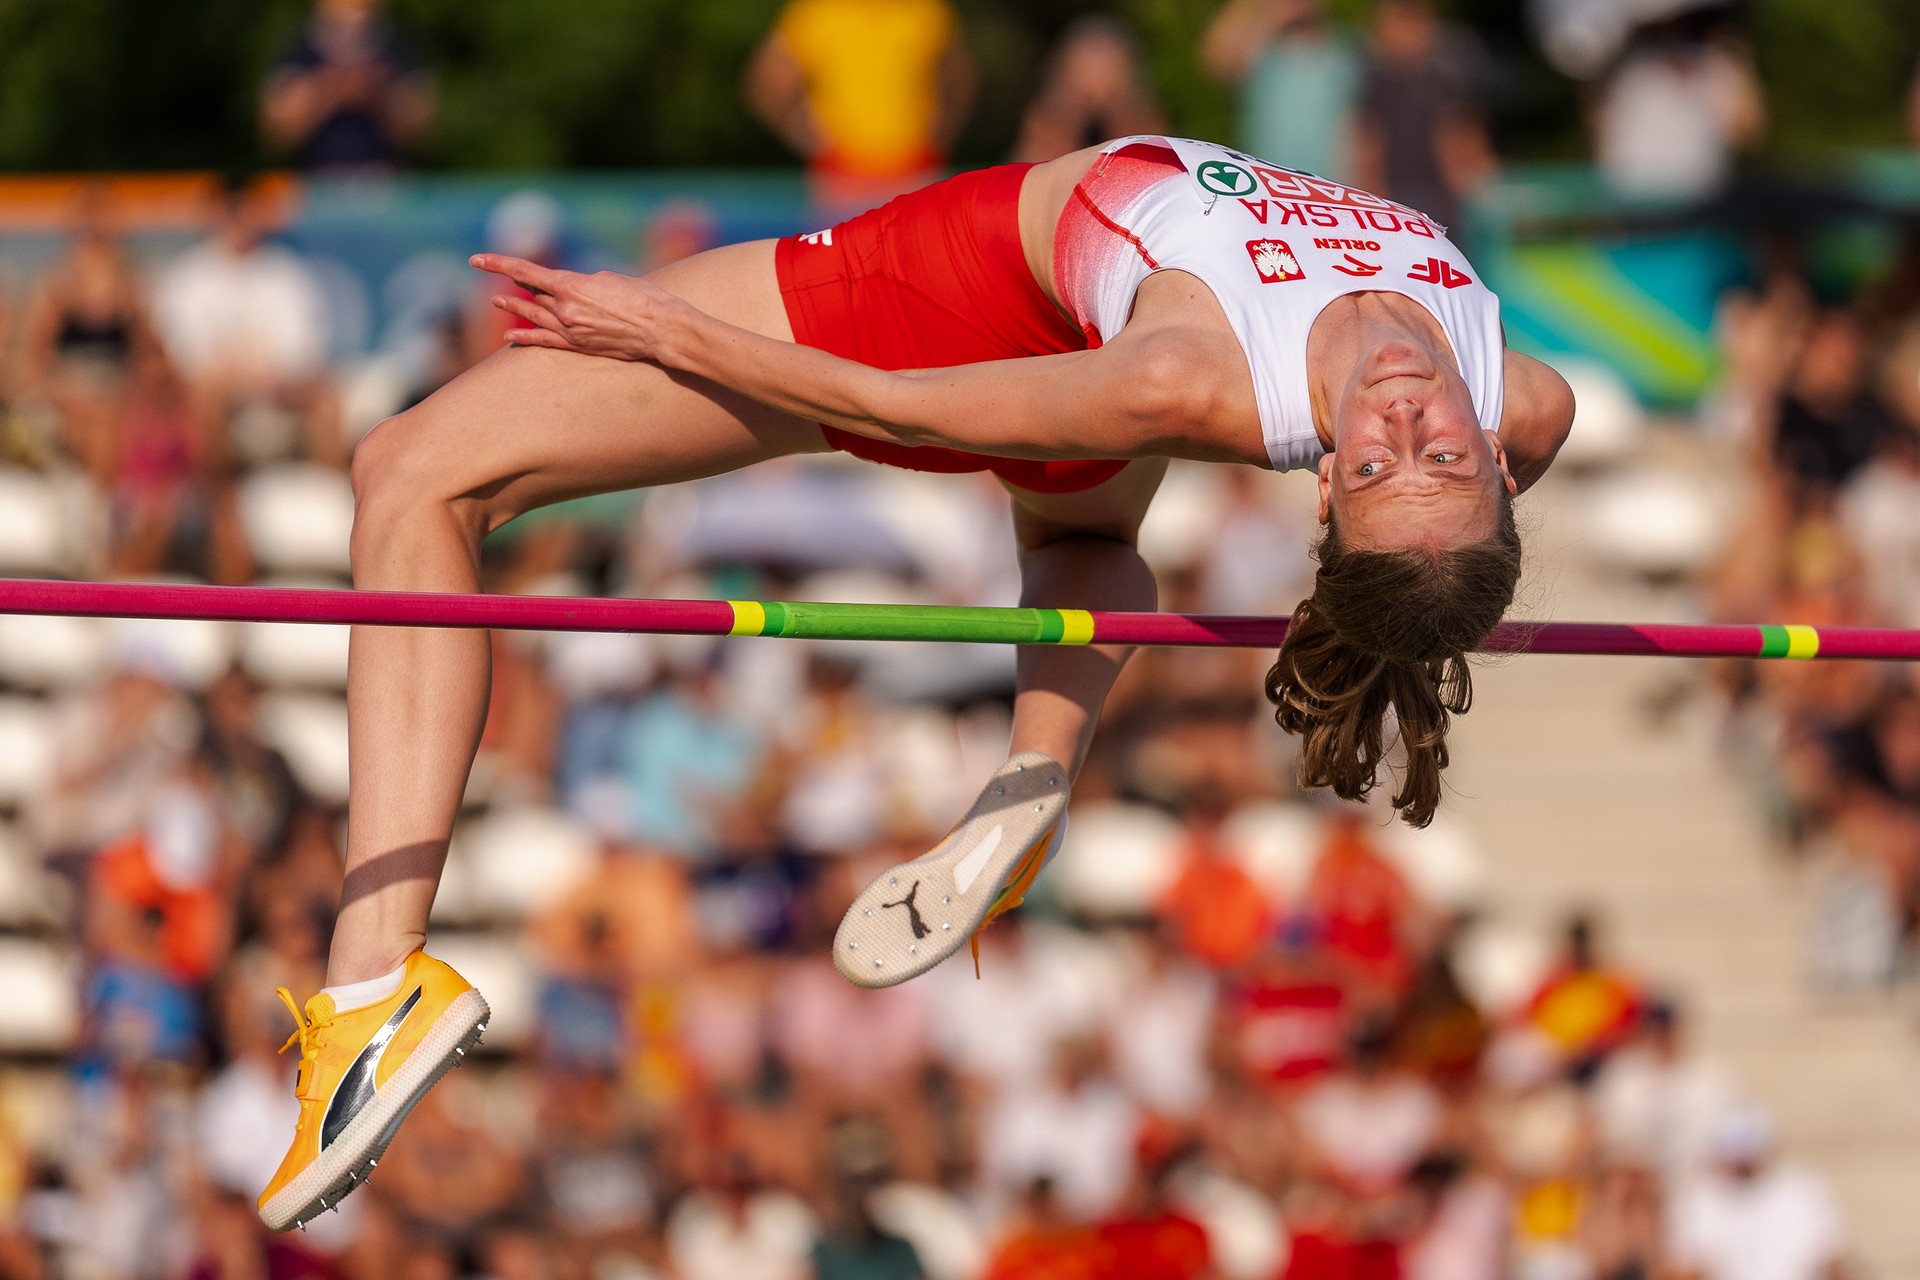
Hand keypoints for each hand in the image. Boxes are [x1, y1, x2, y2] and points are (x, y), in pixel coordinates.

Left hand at [469, 255, 695, 363]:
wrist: (663, 330)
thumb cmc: (644, 298)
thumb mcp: (610, 279)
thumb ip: (585, 282)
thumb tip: (573, 289)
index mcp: (570, 286)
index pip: (524, 272)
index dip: (497, 264)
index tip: (477, 259)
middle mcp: (564, 309)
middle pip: (530, 293)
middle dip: (510, 283)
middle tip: (489, 273)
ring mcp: (570, 330)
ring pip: (533, 317)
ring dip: (513, 309)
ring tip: (496, 302)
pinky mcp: (579, 347)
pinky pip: (545, 342)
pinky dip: (525, 338)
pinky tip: (510, 337)